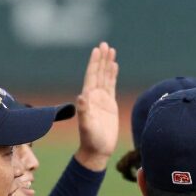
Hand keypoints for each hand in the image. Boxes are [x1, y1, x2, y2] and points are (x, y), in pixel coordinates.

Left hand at [73, 42, 119, 170]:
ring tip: (111, 50)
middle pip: (98, 73)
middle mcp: (94, 96)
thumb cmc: (91, 140)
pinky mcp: (109, 105)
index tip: (97, 50)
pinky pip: (111, 86)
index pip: (91, 76)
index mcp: (88, 98)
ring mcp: (102, 100)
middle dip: (101, 59)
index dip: (94, 63)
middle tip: (105, 45)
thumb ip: (84, 112)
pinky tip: (114, 66)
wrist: (97, 151)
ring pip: (105, 77)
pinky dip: (112, 75)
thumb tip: (81, 97)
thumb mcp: (87, 126)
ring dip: (107, 64)